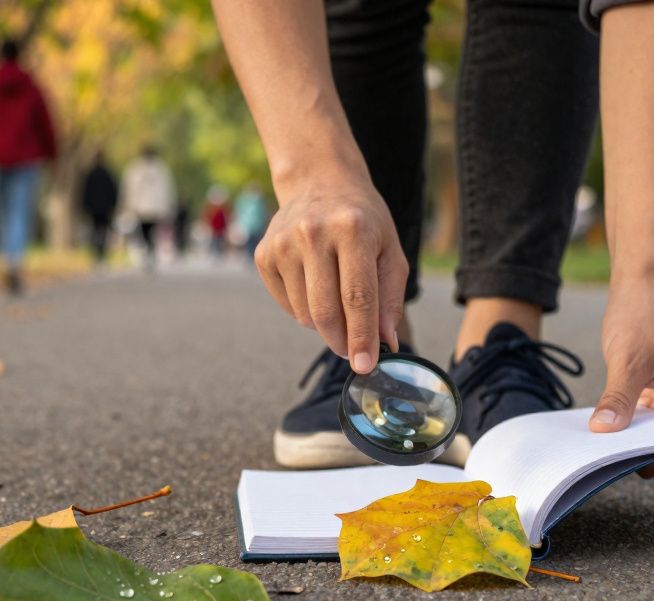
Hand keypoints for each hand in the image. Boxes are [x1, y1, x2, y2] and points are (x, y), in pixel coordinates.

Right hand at [254, 174, 406, 372]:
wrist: (319, 182)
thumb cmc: (362, 220)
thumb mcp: (390, 249)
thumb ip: (390, 297)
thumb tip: (385, 342)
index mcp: (352, 229)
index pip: (358, 297)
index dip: (362, 337)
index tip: (365, 366)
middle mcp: (313, 233)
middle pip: (326, 311)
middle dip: (342, 341)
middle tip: (352, 350)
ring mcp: (283, 243)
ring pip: (305, 314)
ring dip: (324, 325)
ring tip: (337, 303)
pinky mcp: (264, 254)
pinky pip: (286, 305)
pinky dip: (304, 311)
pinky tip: (315, 287)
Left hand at [588, 291, 653, 477]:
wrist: (641, 290)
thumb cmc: (640, 317)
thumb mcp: (626, 360)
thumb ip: (618, 398)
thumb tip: (603, 431)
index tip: (639, 464)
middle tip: (620, 462)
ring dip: (645, 443)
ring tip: (614, 450)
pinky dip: (638, 430)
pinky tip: (614, 434)